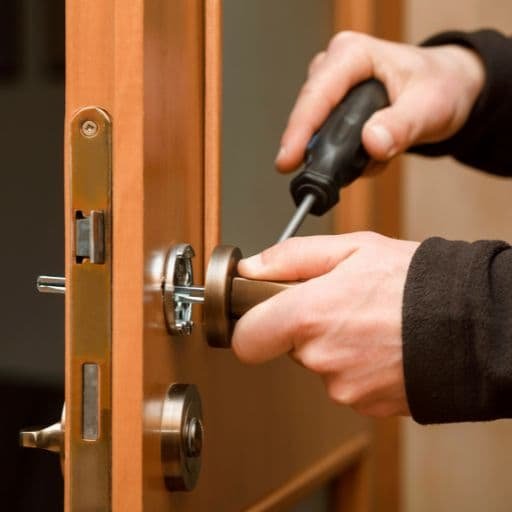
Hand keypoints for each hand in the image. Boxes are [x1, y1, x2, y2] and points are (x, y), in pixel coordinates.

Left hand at [232, 233, 419, 417]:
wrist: (472, 322)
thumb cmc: (415, 281)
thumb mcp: (352, 248)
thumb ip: (291, 258)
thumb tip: (251, 269)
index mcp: (309, 315)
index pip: (246, 340)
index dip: (249, 327)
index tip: (259, 317)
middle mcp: (321, 357)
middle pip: (288, 347)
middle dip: (304, 327)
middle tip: (339, 305)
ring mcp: (343, 386)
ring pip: (319, 365)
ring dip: (334, 346)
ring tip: (368, 323)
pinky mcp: (365, 404)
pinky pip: (345, 383)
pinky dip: (356, 366)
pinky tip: (380, 345)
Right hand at [276, 31, 484, 170]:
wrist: (448, 89)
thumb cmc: (440, 86)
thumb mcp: (430, 107)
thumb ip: (401, 126)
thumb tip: (372, 142)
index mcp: (353, 55)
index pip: (317, 95)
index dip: (299, 130)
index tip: (288, 161)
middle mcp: (336, 67)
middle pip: (308, 114)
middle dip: (317, 150)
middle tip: (325, 180)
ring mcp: (332, 88)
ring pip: (316, 130)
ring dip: (338, 155)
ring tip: (370, 161)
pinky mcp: (334, 107)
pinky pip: (326, 138)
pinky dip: (346, 157)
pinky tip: (370, 157)